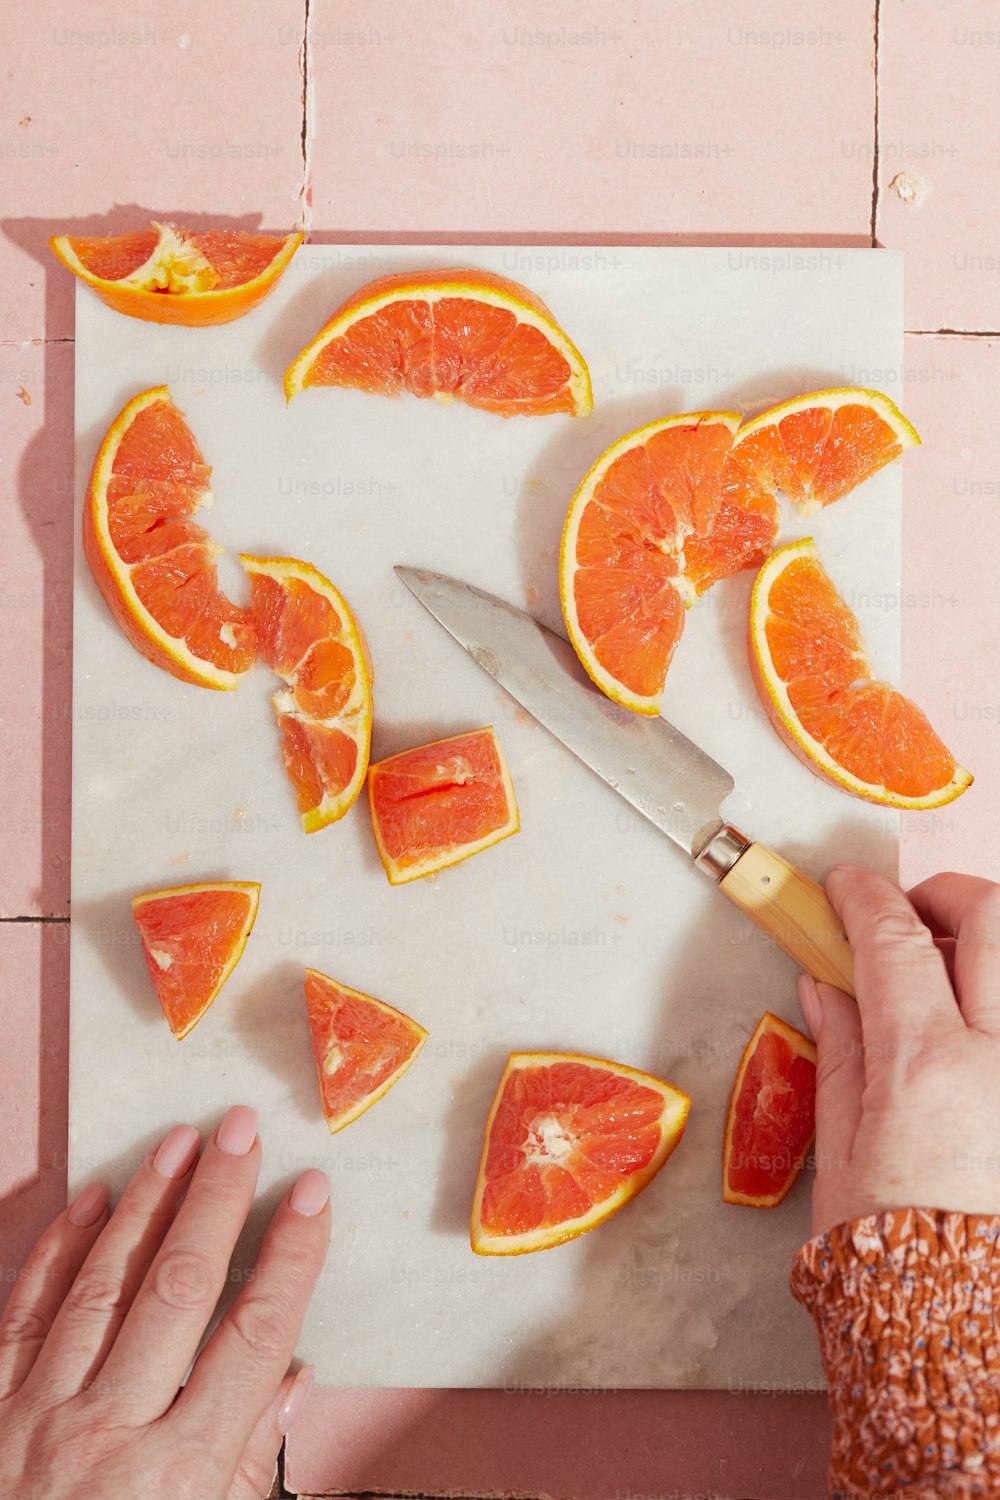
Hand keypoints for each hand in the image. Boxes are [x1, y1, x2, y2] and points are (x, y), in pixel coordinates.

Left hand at [0, 1105, 329, 1499]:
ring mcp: (36, 1418)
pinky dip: (54, 1251)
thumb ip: (249, 1465)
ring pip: (100, 1285)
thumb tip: (291, 1374)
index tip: (313, 1194)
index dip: (289, 1258)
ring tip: (177, 1143)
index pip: (253, 1337)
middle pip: (179, 1290)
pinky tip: (90, 1201)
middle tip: (240, 1129)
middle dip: (216, 1200)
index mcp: (179, 1476)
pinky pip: (20, 1313)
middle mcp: (110, 1435)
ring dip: (143, 1206)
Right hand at [798, 866, 999, 1235]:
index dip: (862, 897)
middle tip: (910, 914)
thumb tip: (826, 981)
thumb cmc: (892, 1254)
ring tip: (949, 973)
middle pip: (992, 920)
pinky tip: (974, 1030)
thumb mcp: (844, 1147)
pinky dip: (998, 1008)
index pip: (894, 939)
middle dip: (945, 894)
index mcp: (927, 1070)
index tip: (843, 888)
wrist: (962, 1333)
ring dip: (987, 946)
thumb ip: (840, 1048)